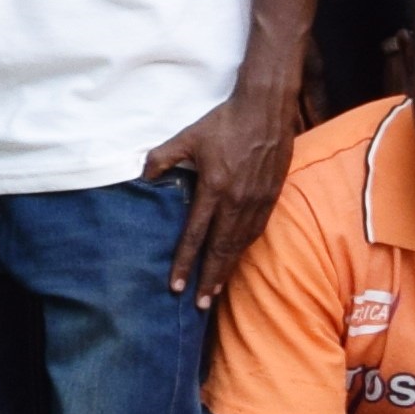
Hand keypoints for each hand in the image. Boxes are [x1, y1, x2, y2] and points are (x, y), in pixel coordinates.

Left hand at [142, 78, 300, 303]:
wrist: (266, 109)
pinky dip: (243, 251)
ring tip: (216, 291)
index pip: (195, 235)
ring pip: (239, 245)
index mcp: (214, 188)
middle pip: (220, 249)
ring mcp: (256, 201)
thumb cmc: (224, 121)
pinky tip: (235, 260)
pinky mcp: (271, 197)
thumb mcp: (188, 136)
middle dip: (208, 279)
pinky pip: (255, 232)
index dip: (184, 262)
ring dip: (227, 270)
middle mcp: (236, 201)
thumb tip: (142, 176)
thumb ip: (162, 157)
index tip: (175, 286)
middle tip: (199, 304)